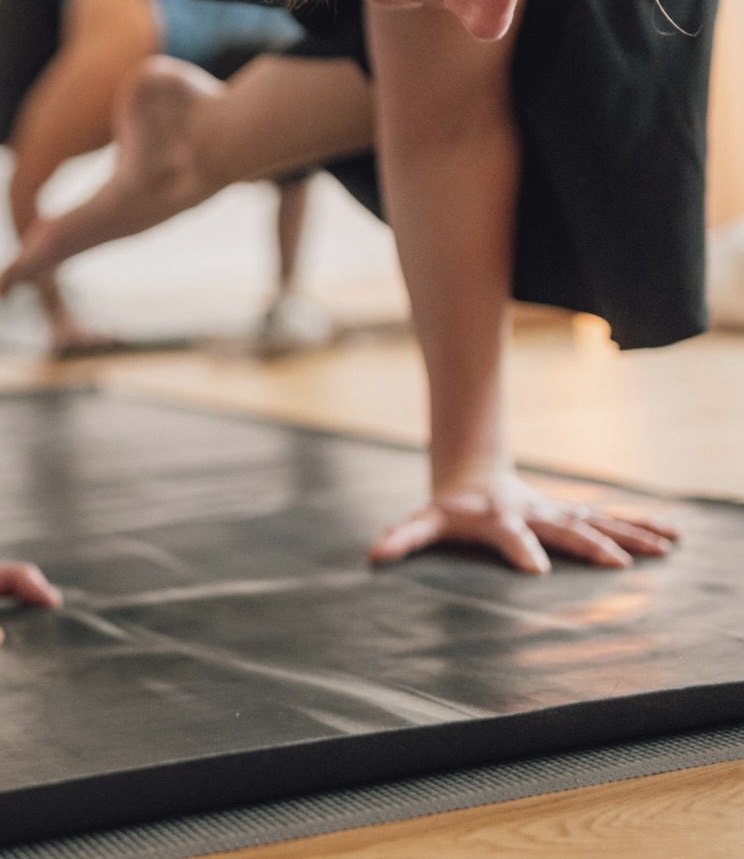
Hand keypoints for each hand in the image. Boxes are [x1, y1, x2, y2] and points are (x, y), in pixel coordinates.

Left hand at [370, 473, 678, 573]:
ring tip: (665, 546)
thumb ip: (403, 537)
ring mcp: (557, 511)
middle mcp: (534, 512)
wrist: (473, 473)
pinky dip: (640, 526)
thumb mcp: (425, 521)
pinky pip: (609, 519)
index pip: (510, 535)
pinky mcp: (571, 514)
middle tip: (619, 564)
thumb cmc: (450, 507)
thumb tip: (373, 557)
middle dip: (591, 544)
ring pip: (597, 521)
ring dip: (630, 533)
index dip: (521, 550)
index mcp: (499, 518)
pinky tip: (672, 535)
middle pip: (565, 527)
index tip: (537, 572)